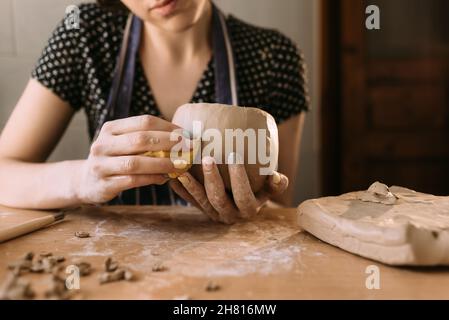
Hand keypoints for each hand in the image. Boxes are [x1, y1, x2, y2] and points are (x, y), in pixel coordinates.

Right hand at [74, 115, 188, 203]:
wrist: (86, 181)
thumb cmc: (115, 159)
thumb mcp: (123, 143)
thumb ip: (146, 138)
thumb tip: (182, 138)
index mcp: (110, 128)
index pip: (143, 122)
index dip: (168, 127)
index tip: (186, 135)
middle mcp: (103, 144)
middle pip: (141, 139)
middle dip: (168, 143)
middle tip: (188, 148)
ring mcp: (101, 165)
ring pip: (136, 162)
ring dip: (162, 164)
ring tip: (180, 165)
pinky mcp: (104, 185)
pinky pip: (133, 180)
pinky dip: (152, 178)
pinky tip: (165, 178)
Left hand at [169, 155, 288, 223]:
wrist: (244, 204)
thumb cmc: (260, 190)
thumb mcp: (270, 189)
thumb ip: (276, 184)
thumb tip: (278, 176)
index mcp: (248, 210)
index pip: (243, 196)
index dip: (238, 178)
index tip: (234, 156)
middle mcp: (230, 215)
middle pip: (218, 199)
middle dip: (212, 179)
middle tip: (207, 158)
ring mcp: (213, 214)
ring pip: (200, 201)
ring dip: (191, 184)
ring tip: (182, 168)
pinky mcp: (201, 209)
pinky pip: (189, 200)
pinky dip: (180, 188)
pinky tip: (173, 175)